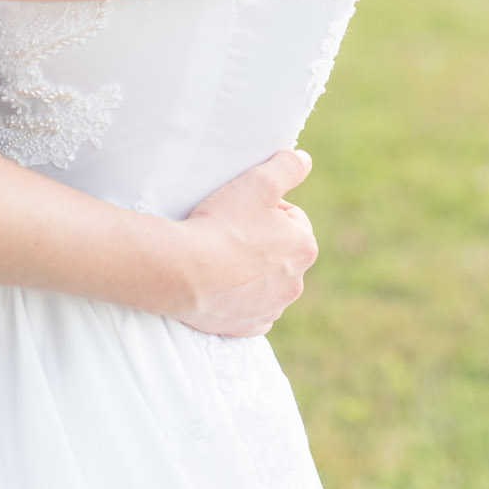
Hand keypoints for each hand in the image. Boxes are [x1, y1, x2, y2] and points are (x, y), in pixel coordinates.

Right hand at [173, 149, 318, 336]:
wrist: (182, 271)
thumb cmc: (221, 224)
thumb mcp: (259, 181)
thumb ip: (287, 167)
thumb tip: (306, 160)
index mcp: (304, 248)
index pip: (292, 218)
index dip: (266, 208)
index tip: (241, 210)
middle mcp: (295, 283)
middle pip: (280, 251)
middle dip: (260, 240)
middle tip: (229, 231)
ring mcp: (271, 309)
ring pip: (266, 281)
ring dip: (250, 270)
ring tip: (220, 257)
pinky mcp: (247, 328)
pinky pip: (250, 309)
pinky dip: (239, 297)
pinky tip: (220, 285)